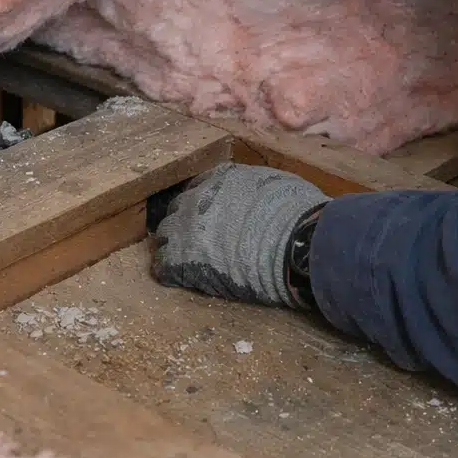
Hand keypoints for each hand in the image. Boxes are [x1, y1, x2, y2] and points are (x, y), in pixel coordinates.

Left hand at [152, 162, 328, 306]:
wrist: (294, 244)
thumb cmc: (295, 214)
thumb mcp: (278, 184)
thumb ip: (258, 188)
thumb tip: (264, 195)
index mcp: (219, 178)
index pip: (199, 187)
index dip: (205, 204)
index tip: (212, 216)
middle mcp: (196, 198)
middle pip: (178, 211)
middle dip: (186, 224)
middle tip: (200, 240)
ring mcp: (184, 229)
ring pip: (164, 237)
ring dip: (174, 247)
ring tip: (188, 261)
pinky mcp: (181, 261)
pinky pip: (163, 266)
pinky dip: (171, 273)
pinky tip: (181, 279)